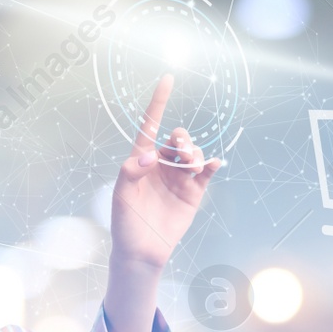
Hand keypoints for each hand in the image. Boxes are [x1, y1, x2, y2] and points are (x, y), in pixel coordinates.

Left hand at [103, 74, 221, 331]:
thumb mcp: (120, 196)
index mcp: (140, 160)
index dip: (158, 102)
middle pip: (176, 139)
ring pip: (191, 154)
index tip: (167, 79)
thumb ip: (131, 171)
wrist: (141, 252)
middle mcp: (161, 165)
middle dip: (181, 139)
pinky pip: (205, 173)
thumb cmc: (124, 223)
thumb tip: (151, 155)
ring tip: (191, 163)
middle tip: (180, 149)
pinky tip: (212, 163)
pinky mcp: (193, 193)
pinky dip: (210, 165)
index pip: (150, 125)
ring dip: (193, 153)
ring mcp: (178, 178)